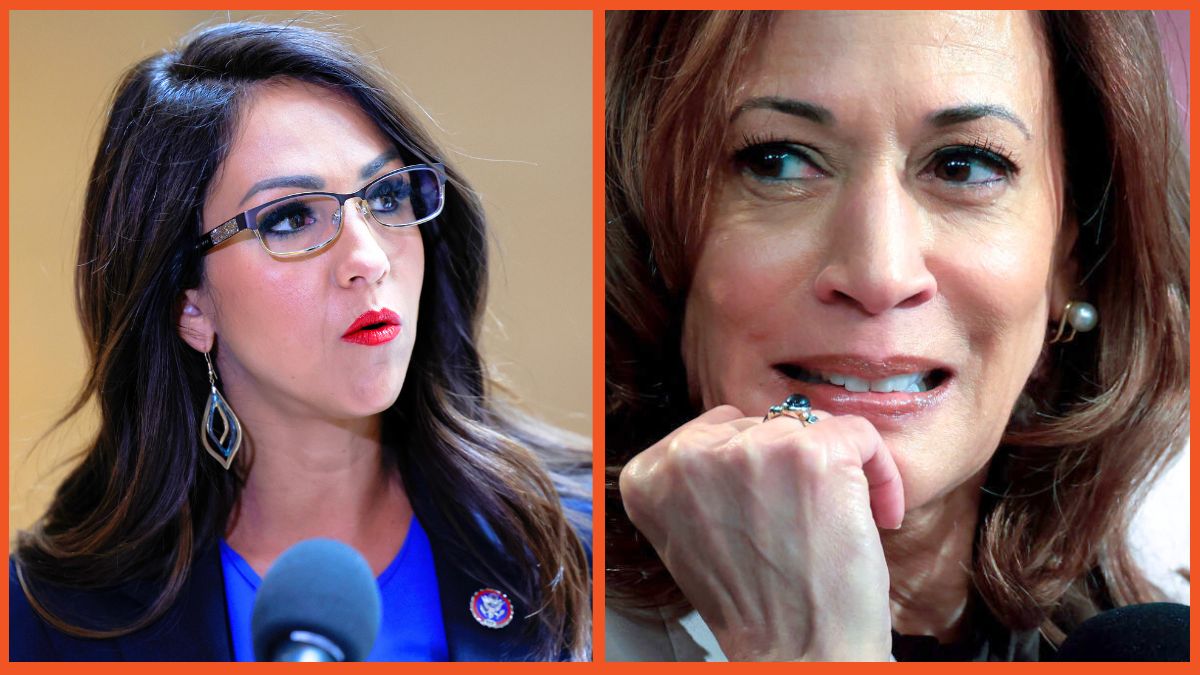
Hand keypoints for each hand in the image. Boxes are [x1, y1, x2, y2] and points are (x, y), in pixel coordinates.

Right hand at [619, 405, 903, 660]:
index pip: (716, 428)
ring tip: (832, 522)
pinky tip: (876, 513)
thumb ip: (702, 479)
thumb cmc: (755, 606)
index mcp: (649, 474)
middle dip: (788, 469)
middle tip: (799, 523)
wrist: (799, 654)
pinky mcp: (812, 453)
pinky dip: (880, 473)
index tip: (768, 506)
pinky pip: (859, 434)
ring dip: (832, 470)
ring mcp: (751, 450)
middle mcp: (690, 454)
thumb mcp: (691, 534)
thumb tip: (746, 435)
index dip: (753, 468)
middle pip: (761, 424)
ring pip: (809, 426)